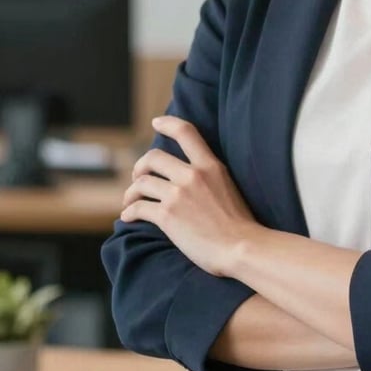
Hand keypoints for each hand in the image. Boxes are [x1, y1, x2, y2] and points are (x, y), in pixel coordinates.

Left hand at [120, 115, 257, 276]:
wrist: (241, 247)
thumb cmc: (239, 223)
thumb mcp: (228, 186)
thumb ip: (209, 175)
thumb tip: (190, 174)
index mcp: (210, 165)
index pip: (186, 132)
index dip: (168, 123)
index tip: (156, 123)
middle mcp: (192, 175)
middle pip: (154, 158)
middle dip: (140, 166)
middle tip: (138, 177)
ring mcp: (178, 195)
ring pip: (142, 182)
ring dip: (131, 192)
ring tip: (131, 200)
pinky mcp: (167, 216)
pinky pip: (138, 207)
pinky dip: (129, 211)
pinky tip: (128, 217)